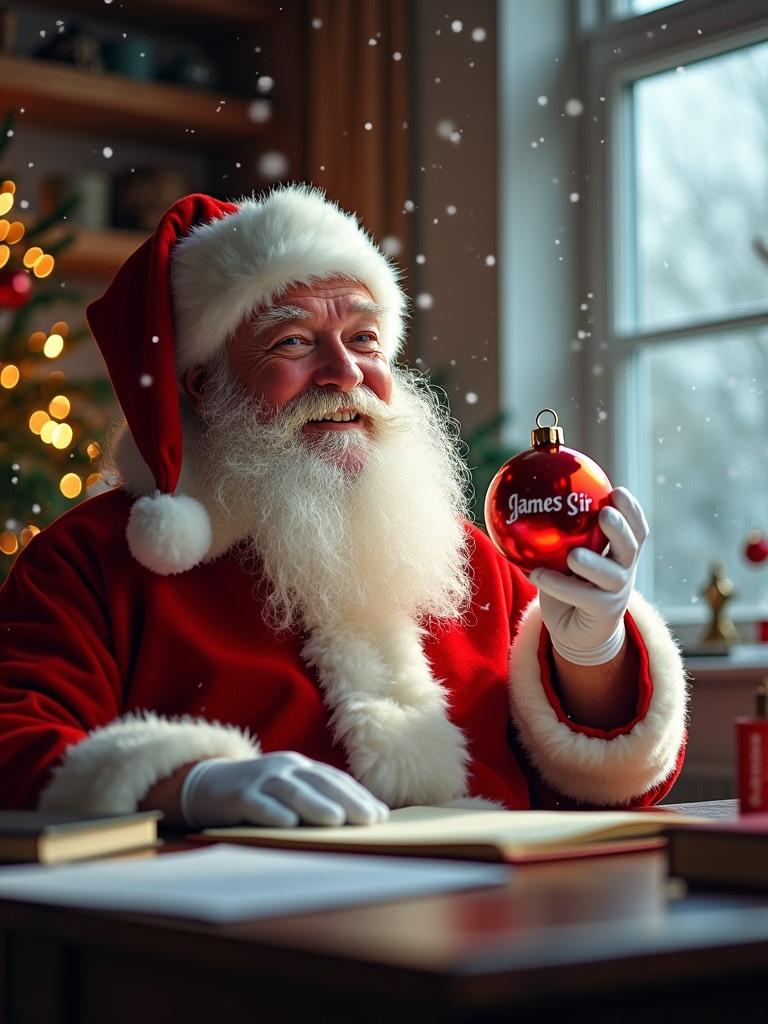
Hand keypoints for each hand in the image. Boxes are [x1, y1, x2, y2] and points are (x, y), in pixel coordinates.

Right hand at [180, 752, 389, 828]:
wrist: (207, 784)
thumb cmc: (258, 792)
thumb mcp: (287, 790)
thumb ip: (313, 798)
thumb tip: (352, 820)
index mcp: (300, 768)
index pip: (334, 779)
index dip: (358, 795)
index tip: (381, 814)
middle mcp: (284, 768)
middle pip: (320, 783)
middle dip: (347, 800)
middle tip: (370, 819)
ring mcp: (261, 780)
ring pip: (292, 791)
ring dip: (316, 805)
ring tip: (338, 820)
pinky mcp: (238, 795)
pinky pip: (258, 804)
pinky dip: (273, 812)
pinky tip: (288, 823)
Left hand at [529, 487, 648, 666]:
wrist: (578, 632)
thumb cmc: (569, 585)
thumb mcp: (566, 557)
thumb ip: (558, 536)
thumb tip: (523, 503)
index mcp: (620, 553)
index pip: (636, 529)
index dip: (632, 510)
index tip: (617, 491)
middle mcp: (624, 571)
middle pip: (631, 547)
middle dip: (621, 530)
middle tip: (605, 514)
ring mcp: (616, 593)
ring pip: (610, 575)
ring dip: (592, 563)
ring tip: (573, 556)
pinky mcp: (602, 612)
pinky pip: (581, 596)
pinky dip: (558, 585)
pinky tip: (536, 575)